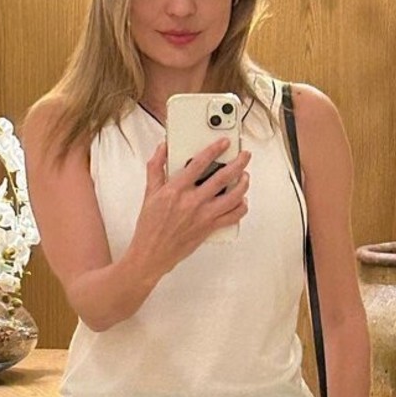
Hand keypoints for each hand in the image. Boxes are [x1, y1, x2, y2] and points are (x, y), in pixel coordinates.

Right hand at [128, 138, 250, 278]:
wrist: (151, 254)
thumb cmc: (149, 227)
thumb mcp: (149, 194)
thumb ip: (156, 168)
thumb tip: (162, 148)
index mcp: (176, 190)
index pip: (199, 163)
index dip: (214, 149)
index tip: (224, 143)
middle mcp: (192, 202)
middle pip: (223, 178)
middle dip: (238, 163)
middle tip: (245, 156)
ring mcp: (203, 216)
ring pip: (233, 197)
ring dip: (243, 184)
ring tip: (246, 176)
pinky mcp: (209, 229)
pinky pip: (232, 217)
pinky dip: (240, 208)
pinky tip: (242, 201)